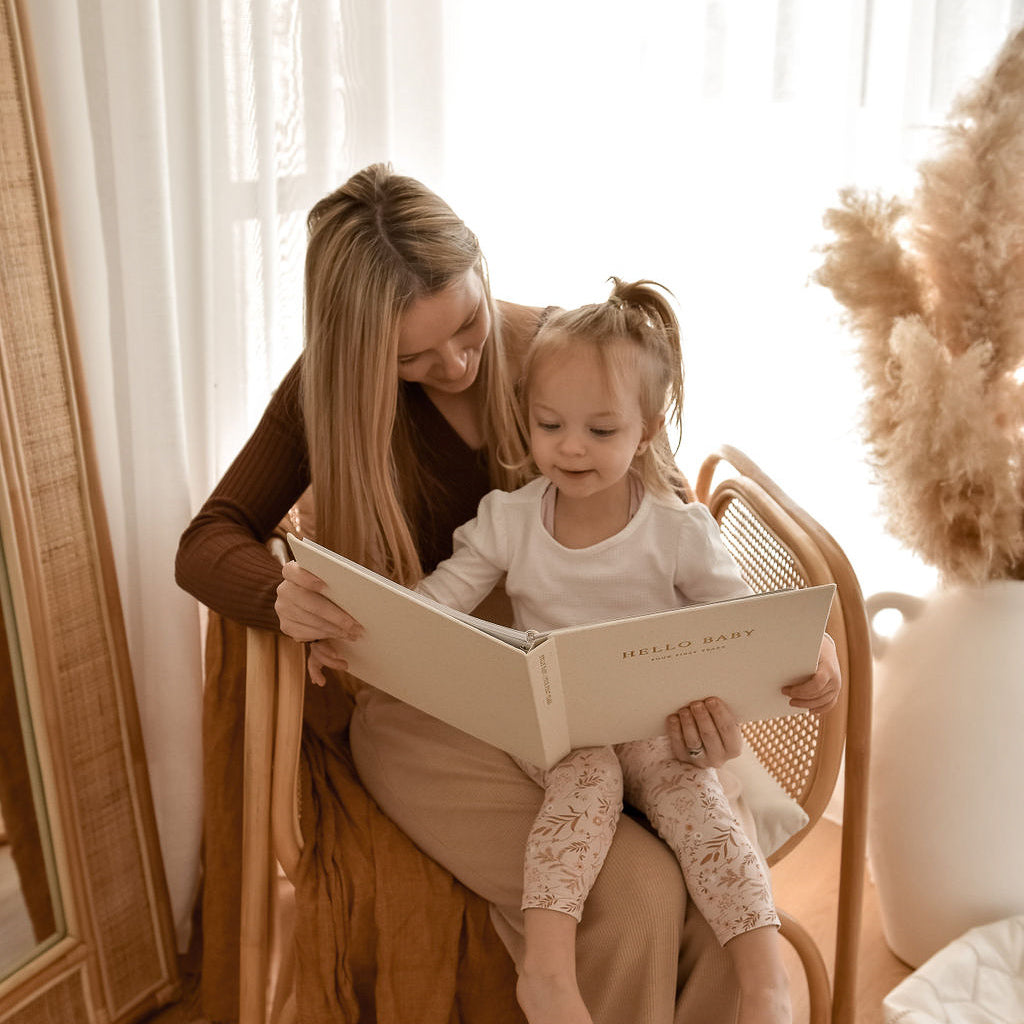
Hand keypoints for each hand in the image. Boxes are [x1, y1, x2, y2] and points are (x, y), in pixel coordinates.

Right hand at [276, 560, 362, 685]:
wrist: (306, 597)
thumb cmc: (324, 584)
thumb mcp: (325, 577)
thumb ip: (331, 579)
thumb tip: (353, 586)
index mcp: (291, 573)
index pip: (291, 571)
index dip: (306, 578)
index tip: (324, 585)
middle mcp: (283, 591)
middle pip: (309, 603)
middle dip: (335, 616)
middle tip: (354, 625)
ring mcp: (282, 610)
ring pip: (310, 622)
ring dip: (334, 630)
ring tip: (352, 633)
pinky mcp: (286, 627)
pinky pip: (307, 634)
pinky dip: (325, 636)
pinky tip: (339, 636)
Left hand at [666, 697, 742, 767]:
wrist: (704, 748)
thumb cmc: (717, 728)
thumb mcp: (724, 724)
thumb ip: (722, 714)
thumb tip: (712, 696)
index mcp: (733, 748)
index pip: (728, 730)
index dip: (720, 714)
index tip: (712, 700)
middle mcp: (718, 757)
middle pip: (710, 736)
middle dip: (702, 717)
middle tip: (696, 703)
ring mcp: (700, 760)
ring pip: (693, 741)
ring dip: (688, 723)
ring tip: (684, 710)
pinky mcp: (684, 759)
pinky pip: (678, 744)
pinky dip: (675, 730)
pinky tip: (673, 718)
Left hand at [782, 633, 840, 713]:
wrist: (827, 648)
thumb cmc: (812, 647)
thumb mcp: (805, 648)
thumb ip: (795, 656)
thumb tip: (775, 661)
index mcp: (828, 668)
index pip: (816, 685)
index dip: (801, 690)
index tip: (787, 690)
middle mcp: (835, 679)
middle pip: (818, 696)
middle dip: (800, 698)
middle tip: (785, 695)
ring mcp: (836, 686)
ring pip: (823, 702)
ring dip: (806, 705)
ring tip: (792, 702)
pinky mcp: (836, 691)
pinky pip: (829, 704)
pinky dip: (819, 708)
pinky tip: (809, 709)